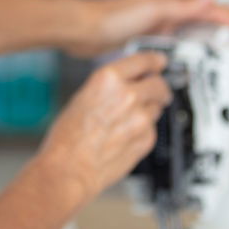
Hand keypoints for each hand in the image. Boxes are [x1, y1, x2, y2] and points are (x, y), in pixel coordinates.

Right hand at [37, 51, 170, 206]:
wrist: (70, 168)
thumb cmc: (67, 138)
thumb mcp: (83, 98)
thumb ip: (109, 87)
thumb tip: (127, 84)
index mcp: (108, 79)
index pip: (144, 61)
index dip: (155, 61)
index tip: (160, 62)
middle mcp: (128, 94)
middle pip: (158, 83)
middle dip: (158, 86)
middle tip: (156, 91)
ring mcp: (140, 117)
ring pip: (157, 106)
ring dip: (149, 109)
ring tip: (130, 120)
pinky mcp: (147, 139)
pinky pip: (152, 128)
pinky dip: (144, 130)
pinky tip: (126, 136)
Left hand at [64, 0, 228, 58]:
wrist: (82, 29)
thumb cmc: (110, 17)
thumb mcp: (153, 11)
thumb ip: (184, 5)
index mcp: (172, 5)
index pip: (213, 11)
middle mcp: (166, 13)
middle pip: (209, 18)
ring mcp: (157, 25)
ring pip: (195, 29)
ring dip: (216, 34)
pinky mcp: (147, 39)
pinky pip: (180, 42)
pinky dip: (194, 46)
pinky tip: (194, 53)